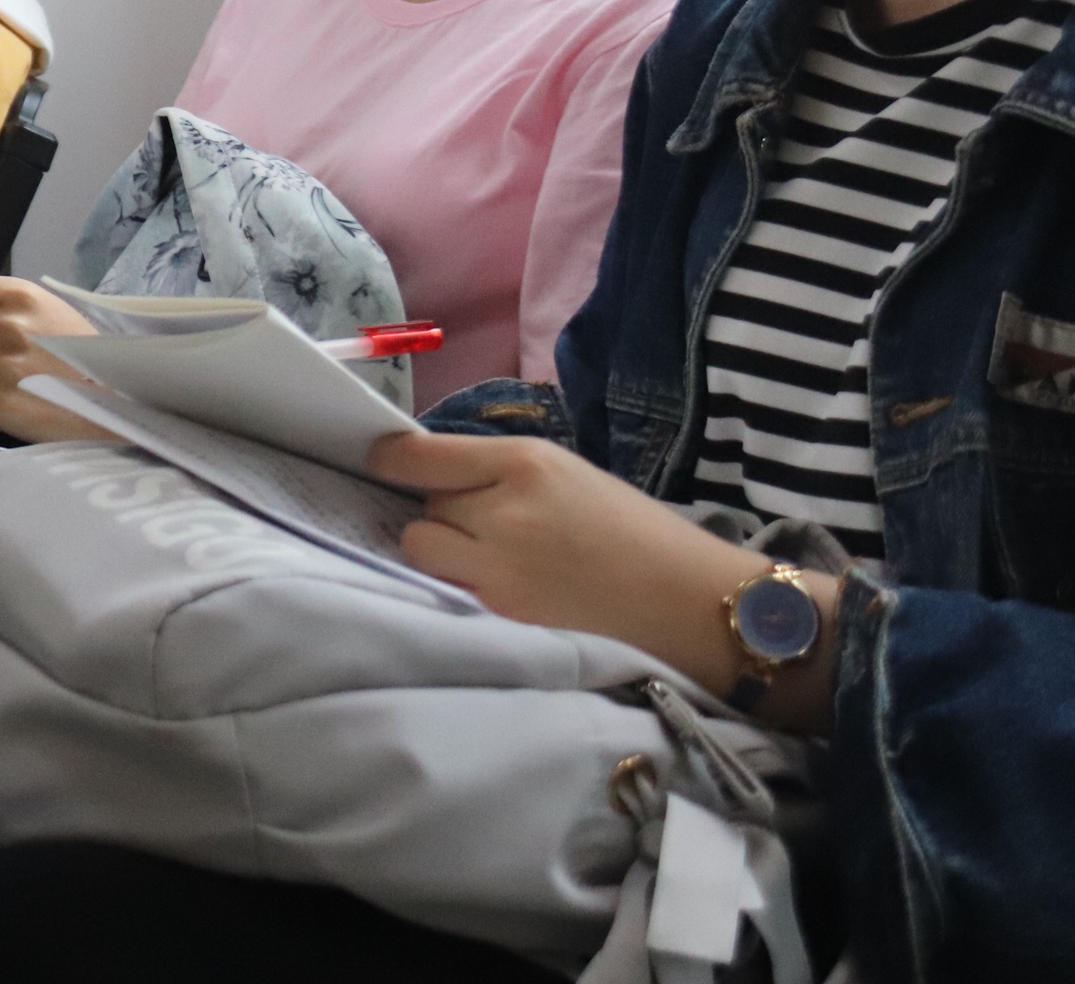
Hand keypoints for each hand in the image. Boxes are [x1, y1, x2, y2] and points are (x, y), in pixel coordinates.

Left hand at [368, 432, 841, 730]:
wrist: (695, 606)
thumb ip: (504, 474)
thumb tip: (436, 473)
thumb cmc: (640, 535)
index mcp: (524, 463)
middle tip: (472, 525)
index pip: (420, 456)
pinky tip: (495, 593)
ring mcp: (496, 569)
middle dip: (437, 513)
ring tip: (485, 562)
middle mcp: (500, 510)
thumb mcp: (573, 477)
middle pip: (420, 505)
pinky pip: (447, 592)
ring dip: (440, 553)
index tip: (379, 463)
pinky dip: (458, 590)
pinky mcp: (500, 618)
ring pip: (422, 550)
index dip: (390, 460)